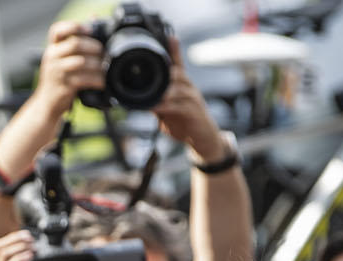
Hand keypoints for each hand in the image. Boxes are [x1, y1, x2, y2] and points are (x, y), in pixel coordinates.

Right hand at [35, 21, 107, 115]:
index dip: (74, 26)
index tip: (89, 30)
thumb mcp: (62, 60)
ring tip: (104, 68)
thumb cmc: (59, 80)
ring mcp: (56, 72)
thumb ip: (75, 44)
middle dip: (93, 46)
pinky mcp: (63, 87)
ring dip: (97, 64)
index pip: (58, 30)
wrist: (47, 104)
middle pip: (75, 44)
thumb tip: (94, 20)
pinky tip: (101, 82)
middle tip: (103, 52)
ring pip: (81, 62)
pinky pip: (83, 79)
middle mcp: (52, 57)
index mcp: (52, 48)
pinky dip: (95, 80)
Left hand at [151, 37, 227, 161]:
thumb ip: (156, 104)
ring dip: (165, 88)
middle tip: (149, 70)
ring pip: (179, 87)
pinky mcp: (194, 112)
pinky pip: (179, 106)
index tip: (171, 37)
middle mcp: (189, 89)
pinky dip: (166, 106)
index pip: (179, 65)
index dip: (175, 51)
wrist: (203, 140)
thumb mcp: (167, 113)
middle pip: (178, 72)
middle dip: (166, 70)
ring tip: (152, 91)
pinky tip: (157, 107)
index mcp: (183, 86)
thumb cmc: (185, 123)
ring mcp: (193, 99)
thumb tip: (139, 101)